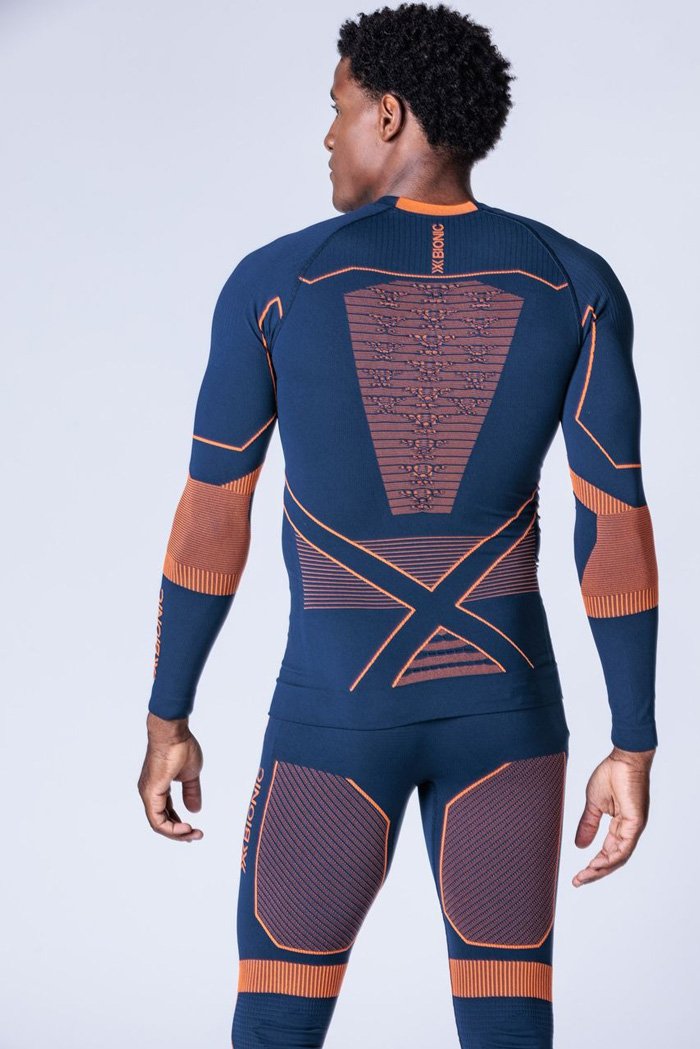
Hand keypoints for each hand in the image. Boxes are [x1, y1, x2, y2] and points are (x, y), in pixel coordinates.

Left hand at [137, 713, 203, 841]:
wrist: (173, 733)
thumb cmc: (181, 747)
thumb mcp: (190, 775)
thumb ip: (191, 792)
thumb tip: (194, 810)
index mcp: (157, 788)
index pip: (166, 814)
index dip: (179, 825)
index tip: (194, 828)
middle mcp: (149, 793)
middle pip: (161, 822)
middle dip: (180, 833)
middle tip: (197, 835)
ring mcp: (148, 794)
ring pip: (158, 824)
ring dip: (177, 833)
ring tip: (193, 833)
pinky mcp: (151, 793)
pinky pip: (157, 820)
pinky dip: (171, 828)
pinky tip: (185, 829)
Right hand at [572, 746, 654, 886]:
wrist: (623, 758)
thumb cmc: (611, 774)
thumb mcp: (594, 804)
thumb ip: (588, 824)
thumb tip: (580, 845)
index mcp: (619, 825)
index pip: (607, 852)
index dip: (593, 864)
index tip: (578, 874)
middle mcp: (628, 830)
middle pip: (613, 859)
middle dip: (595, 872)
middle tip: (579, 881)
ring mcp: (634, 828)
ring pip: (619, 857)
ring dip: (601, 869)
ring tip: (585, 876)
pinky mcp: (636, 823)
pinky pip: (624, 847)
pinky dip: (611, 858)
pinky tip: (598, 864)